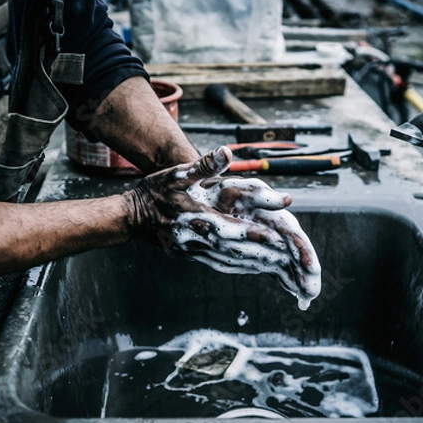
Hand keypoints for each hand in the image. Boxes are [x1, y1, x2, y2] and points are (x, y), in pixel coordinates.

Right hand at [124, 146, 320, 304]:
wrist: (132, 217)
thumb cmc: (156, 191)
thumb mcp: (178, 173)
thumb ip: (204, 165)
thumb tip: (226, 152)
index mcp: (200, 218)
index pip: (234, 229)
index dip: (257, 235)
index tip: (279, 240)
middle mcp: (200, 238)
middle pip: (238, 251)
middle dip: (266, 256)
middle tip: (290, 260)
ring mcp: (196, 251)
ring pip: (232, 262)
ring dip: (257, 266)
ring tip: (281, 269)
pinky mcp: (192, 256)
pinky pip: (221, 265)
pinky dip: (241, 268)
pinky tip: (254, 270)